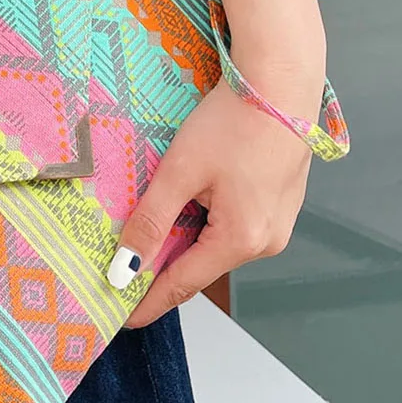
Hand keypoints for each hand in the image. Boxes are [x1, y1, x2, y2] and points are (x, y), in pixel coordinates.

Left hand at [109, 68, 319, 327]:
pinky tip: (181, 208)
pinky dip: (202, 223)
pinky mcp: (277, 203)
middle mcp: (266, 242)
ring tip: (142, 238)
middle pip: (200, 265)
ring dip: (181, 241)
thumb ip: (151, 222)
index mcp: (243, 240)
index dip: (148, 302)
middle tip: (120, 272)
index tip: (120, 320)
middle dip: (161, 269)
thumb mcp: (181, 172)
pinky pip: (231, 225)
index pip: (183, 285)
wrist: (281, 81)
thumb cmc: (233, 122)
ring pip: (215, 244)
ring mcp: (277, 223)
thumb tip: (124, 269)